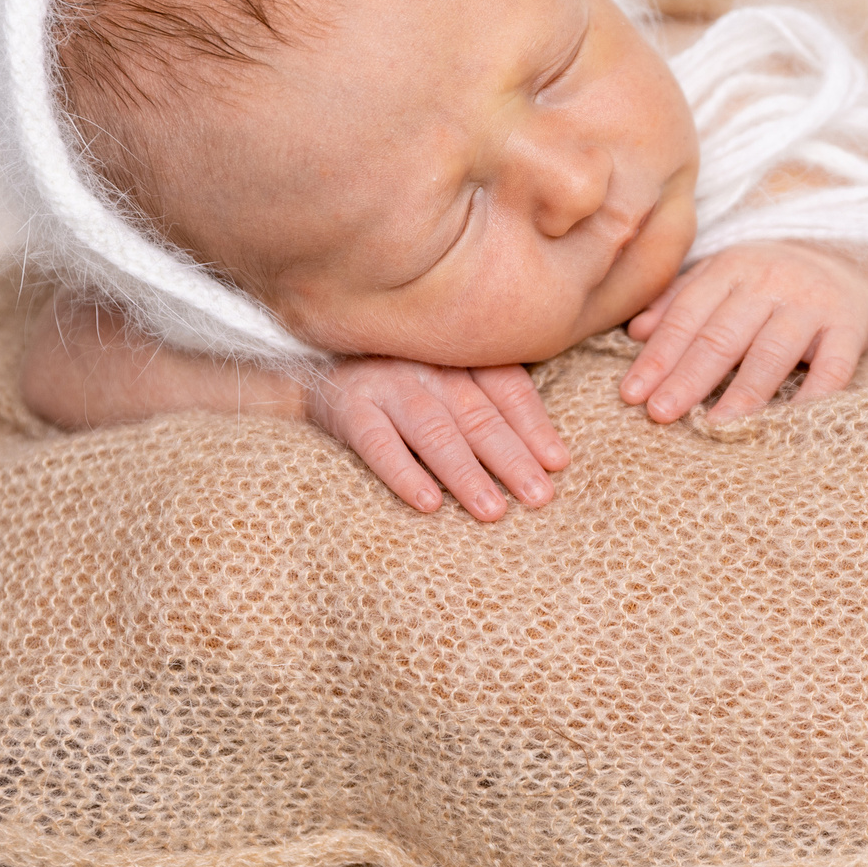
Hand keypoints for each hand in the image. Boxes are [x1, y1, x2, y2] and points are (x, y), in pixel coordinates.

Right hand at [308, 359, 568, 520]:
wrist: (309, 370)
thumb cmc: (399, 383)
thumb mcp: (446, 379)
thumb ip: (489, 402)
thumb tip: (551, 457)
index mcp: (456, 355)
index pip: (506, 386)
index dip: (534, 425)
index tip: (558, 463)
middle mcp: (425, 365)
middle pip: (477, 414)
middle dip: (511, 458)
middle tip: (539, 497)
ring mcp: (385, 384)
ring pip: (434, 431)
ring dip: (465, 473)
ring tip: (493, 510)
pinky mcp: (347, 408)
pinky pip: (377, 444)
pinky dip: (404, 473)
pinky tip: (428, 504)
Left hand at [620, 242, 867, 423]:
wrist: (855, 268)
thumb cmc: (773, 282)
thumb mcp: (725, 275)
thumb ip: (680, 299)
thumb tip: (635, 333)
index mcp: (733, 267)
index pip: (688, 315)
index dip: (659, 356)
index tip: (632, 393)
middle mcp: (772, 280)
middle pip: (723, 335)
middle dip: (688, 377)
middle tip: (659, 414)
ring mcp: (813, 304)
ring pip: (772, 352)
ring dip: (742, 392)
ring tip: (714, 425)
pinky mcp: (850, 327)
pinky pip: (833, 367)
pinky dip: (813, 397)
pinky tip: (788, 424)